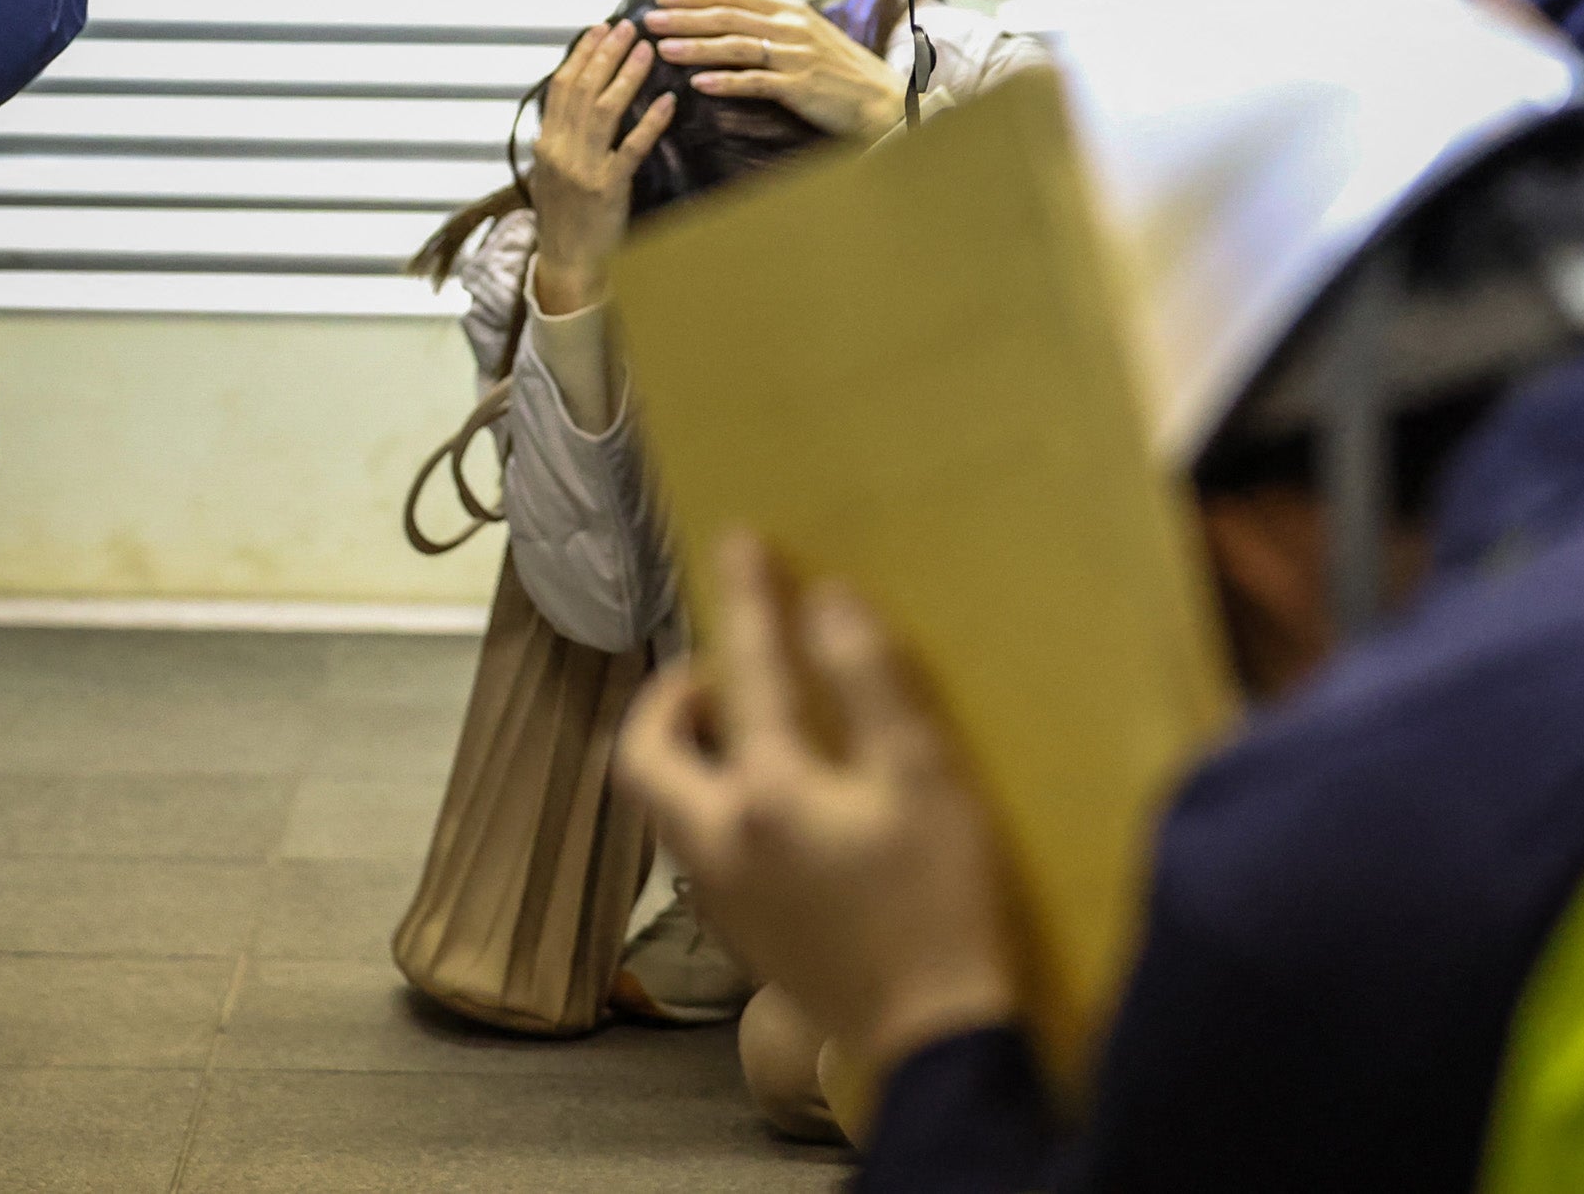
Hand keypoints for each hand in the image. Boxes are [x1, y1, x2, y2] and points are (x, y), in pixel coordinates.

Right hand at [524, 19, 674, 321]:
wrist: (567, 264)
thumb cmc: (563, 220)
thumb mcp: (549, 176)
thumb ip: (555, 143)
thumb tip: (558, 114)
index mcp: (546, 144)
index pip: (561, 87)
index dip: (581, 54)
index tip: (599, 28)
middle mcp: (560, 151)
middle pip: (582, 89)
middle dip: (605, 53)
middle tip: (628, 26)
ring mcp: (583, 169)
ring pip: (604, 110)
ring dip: (626, 76)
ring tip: (646, 50)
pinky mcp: (608, 189)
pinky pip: (632, 147)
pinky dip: (651, 121)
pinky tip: (668, 101)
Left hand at [618, 532, 1018, 1088]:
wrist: (932, 1041)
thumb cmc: (939, 905)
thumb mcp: (924, 780)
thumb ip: (870, 683)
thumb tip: (825, 604)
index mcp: (764, 794)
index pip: (746, 673)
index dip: (746, 600)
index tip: (739, 541)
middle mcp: (719, 844)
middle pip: (645, 758)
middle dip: (666, 700)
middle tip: (713, 670)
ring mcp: (722, 898)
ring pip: (665, 808)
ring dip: (684, 754)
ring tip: (743, 726)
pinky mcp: (742, 936)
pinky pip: (698, 847)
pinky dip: (712, 802)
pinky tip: (772, 804)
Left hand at [644, 0, 906, 137]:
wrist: (883, 100)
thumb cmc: (843, 72)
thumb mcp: (809, 36)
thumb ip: (774, 25)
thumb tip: (734, 18)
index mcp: (791, 11)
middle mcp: (791, 27)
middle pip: (727, 16)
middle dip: (683, 18)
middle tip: (649, 20)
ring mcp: (796, 56)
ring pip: (735, 46)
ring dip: (694, 47)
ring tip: (662, 50)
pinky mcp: (801, 87)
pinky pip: (755, 82)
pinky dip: (725, 82)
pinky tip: (697, 85)